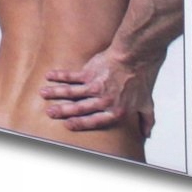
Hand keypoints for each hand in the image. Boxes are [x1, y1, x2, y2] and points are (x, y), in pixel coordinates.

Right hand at [40, 50, 155, 138]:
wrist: (135, 58)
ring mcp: (94, 86)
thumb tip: (147, 134)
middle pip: (78, 108)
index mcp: (114, 110)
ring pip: (71, 92)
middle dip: (62, 111)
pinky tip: (50, 76)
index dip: (80, 123)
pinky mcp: (89, 72)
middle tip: (50, 113)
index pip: (94, 121)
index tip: (68, 124)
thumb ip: (146, 120)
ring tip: (43, 95)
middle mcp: (102, 100)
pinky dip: (59, 76)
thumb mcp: (147, 103)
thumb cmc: (141, 80)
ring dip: (55, 94)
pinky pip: (71, 76)